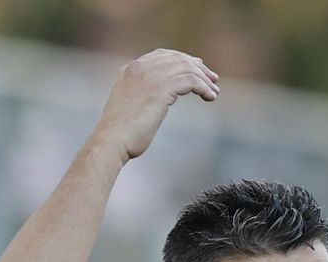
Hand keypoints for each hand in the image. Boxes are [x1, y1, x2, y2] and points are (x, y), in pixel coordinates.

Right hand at [93, 49, 218, 162]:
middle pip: (177, 59)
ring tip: (214, 92)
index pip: (161, 55)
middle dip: (198, 68)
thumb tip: (160, 101)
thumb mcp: (130, 108)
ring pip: (187, 69)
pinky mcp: (161, 89)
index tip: (198, 67)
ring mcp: (150, 76)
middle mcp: (140, 68)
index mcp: (130, 70)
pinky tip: (210, 97)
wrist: (112, 140)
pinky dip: (203, 88)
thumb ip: (142, 96)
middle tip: (213, 79)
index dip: (182, 59)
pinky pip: (191, 81)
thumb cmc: (120, 134)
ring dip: (204, 80)